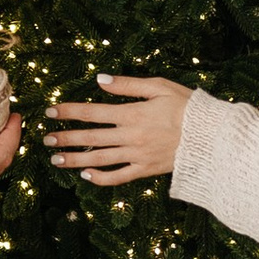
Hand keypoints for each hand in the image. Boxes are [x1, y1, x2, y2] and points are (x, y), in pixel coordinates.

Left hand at [45, 74, 192, 185]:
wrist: (212, 137)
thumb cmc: (188, 107)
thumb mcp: (160, 87)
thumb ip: (127, 85)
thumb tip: (99, 80)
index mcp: (132, 113)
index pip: (92, 112)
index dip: (69, 111)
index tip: (51, 111)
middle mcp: (130, 136)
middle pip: (91, 138)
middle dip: (65, 137)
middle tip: (46, 138)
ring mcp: (137, 156)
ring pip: (99, 159)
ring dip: (75, 160)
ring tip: (56, 159)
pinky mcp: (146, 170)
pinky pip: (119, 177)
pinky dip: (100, 178)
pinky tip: (86, 175)